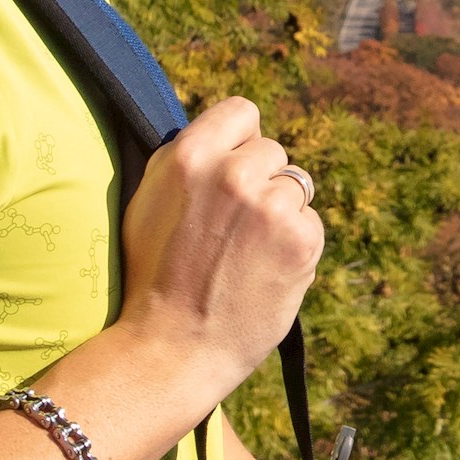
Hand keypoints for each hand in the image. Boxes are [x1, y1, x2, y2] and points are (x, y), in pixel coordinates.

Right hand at [107, 97, 323, 412]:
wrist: (173, 347)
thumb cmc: (155, 277)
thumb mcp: (149, 201)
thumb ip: (186, 159)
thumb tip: (221, 135)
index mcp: (190, 154)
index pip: (242, 112)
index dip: (240, 143)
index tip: (231, 172)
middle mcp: (234, 172)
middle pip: (273, 152)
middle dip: (260, 182)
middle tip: (232, 229)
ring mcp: (272, 205)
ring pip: (296, 187)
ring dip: (280, 213)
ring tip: (245, 254)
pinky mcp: (302, 239)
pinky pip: (311, 222)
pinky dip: (296, 245)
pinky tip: (264, 272)